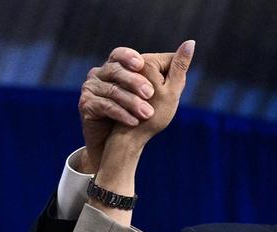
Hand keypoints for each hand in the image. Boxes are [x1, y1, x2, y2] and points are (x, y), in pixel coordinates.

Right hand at [78, 41, 194, 170]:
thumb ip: (175, 68)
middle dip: (134, 82)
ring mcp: (91, 88)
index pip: (122, 54)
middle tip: (150, 94)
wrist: (117, 144)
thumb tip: (191, 43)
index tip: (141, 64)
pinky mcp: (85, 104)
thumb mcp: (164, 91)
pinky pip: (103, 106)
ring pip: (111, 90)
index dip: (129, 57)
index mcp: (118, 66)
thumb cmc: (142, 115)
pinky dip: (120, 114)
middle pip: (116, 71)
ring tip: (147, 114)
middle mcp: (101, 73)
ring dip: (131, 102)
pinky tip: (133, 121)